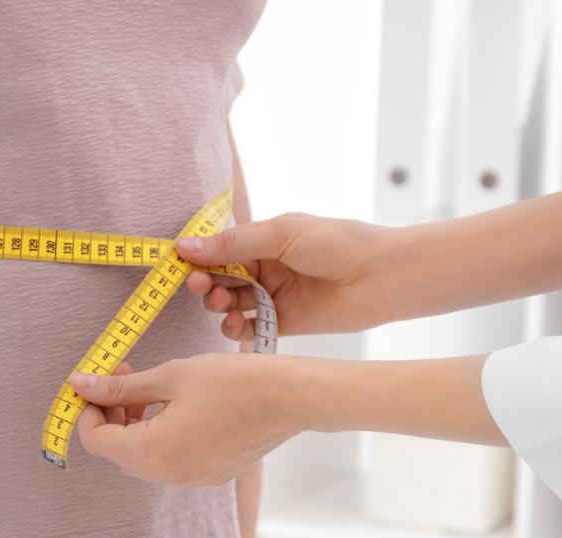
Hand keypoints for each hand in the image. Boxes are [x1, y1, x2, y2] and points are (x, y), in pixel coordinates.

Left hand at [71, 353, 303, 485]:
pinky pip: (169, 460)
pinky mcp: (209, 474)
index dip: (88, 410)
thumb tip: (80, 385)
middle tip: (124, 375)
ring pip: (142, 457)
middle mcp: (171, 475)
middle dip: (111, 414)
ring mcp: (192, 479)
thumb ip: (122, 387)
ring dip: (134, 424)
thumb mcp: (171, 375)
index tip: (97, 381)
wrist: (291, 398)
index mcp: (156, 451)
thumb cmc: (235, 381)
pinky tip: (176, 406)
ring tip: (151, 388)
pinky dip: (159, 435)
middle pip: (117, 452)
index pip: (96, 440)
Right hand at [178, 213, 397, 338]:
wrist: (382, 276)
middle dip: (206, 281)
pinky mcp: (285, 322)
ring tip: (222, 303)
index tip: (179, 265)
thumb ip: (233, 243)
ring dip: (219, 304)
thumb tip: (184, 246)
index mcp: (264, 239)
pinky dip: (235, 328)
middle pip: (221, 276)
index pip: (220, 248)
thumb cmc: (337, 243)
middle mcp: (266, 266)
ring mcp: (274, 295)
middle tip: (201, 286)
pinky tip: (233, 324)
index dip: (199, 256)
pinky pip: (249, 326)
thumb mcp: (281, 234)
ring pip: (231, 302)